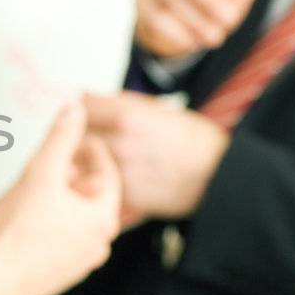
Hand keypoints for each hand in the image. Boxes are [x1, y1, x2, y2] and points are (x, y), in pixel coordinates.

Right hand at [0, 102, 122, 294]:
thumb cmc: (14, 238)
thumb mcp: (39, 174)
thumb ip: (59, 138)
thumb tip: (74, 110)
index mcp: (102, 220)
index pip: (107, 171)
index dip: (88, 146)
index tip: (73, 134)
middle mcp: (96, 245)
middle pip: (89, 195)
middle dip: (69, 172)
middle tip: (48, 158)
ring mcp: (76, 263)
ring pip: (72, 216)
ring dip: (55, 196)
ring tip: (30, 185)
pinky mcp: (55, 274)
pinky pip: (57, 236)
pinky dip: (45, 219)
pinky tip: (20, 215)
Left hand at [84, 92, 229, 224]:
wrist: (220, 177)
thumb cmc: (193, 140)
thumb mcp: (159, 109)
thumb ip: (119, 104)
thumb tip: (84, 97)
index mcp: (125, 116)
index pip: (79, 107)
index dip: (78, 109)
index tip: (78, 112)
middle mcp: (118, 144)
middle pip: (75, 137)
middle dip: (76, 136)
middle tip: (83, 138)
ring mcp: (119, 173)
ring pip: (81, 165)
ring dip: (82, 162)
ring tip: (94, 161)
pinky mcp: (123, 198)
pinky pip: (97, 187)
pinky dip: (96, 183)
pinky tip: (107, 180)